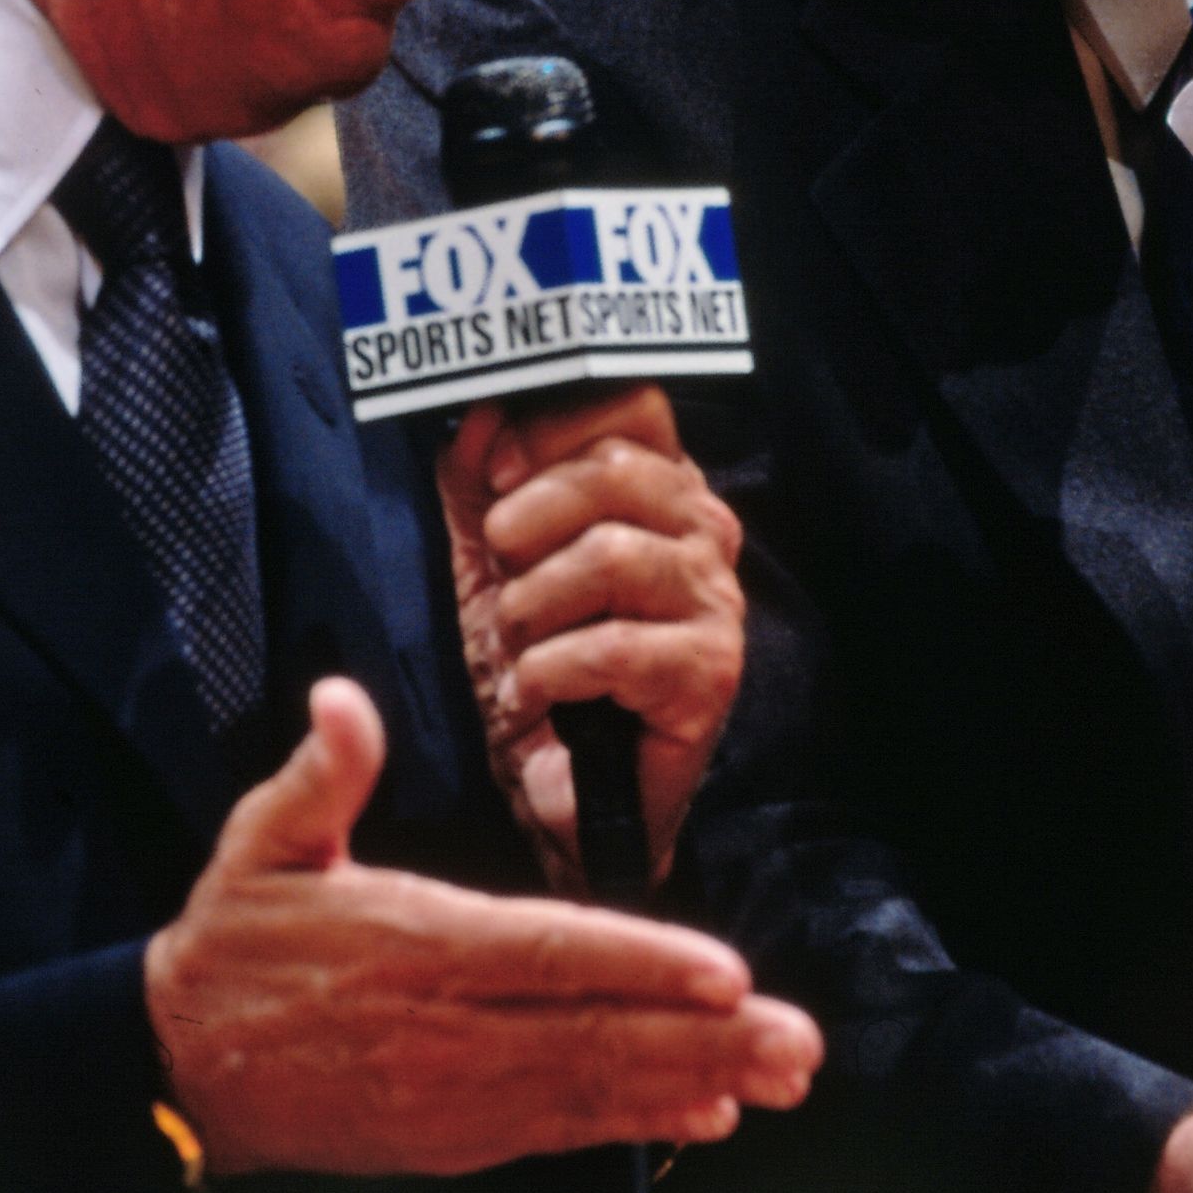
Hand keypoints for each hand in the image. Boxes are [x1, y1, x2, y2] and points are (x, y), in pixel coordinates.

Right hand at [144, 677, 819, 1176]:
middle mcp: (446, 1026)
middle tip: (801, 1041)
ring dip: (694, 1081)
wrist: (175, 1067)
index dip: (642, 962)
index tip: (727, 970)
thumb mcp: (262, 842)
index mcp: (413, 942)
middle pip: (595, 1033)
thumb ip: (321, 773)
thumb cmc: (232, 943)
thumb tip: (340, 694)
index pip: (548, 952)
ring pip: (591, 1088)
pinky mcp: (450, 1137)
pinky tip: (705, 1111)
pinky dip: (635, 1121)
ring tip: (781, 1076)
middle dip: (707, 1038)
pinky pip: (558, 1129)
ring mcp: (453, 1093)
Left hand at [439, 385, 742, 891]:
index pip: (630, 403)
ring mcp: (716, 600)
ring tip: (516, 647)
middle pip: (613, 471)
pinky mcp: (711, 672)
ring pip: (608, 557)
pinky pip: (611, 648)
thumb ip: (476, 482)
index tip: (497, 475)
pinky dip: (545, 673)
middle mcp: (703, 529)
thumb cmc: (538, 662)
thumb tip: (478, 414)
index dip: (550, 428)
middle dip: (525, 524)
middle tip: (501, 578)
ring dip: (530, 608)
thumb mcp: (488, 562)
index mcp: (659, 485)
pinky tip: (533, 695)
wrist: (564, 789)